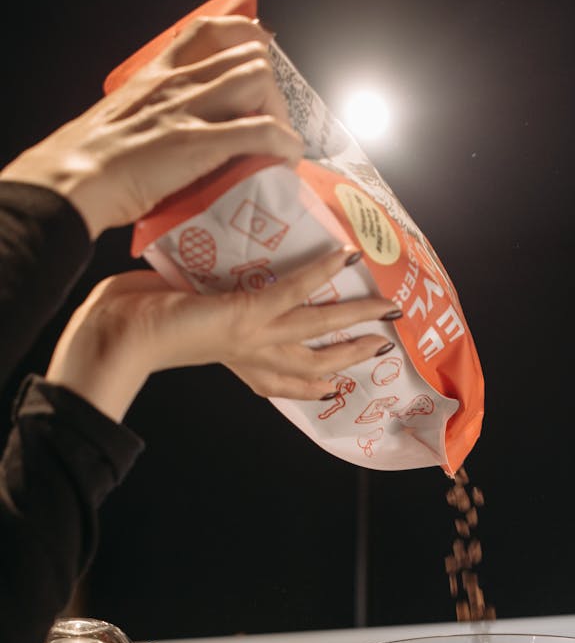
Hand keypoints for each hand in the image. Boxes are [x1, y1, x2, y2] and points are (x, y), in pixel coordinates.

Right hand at [0, 8, 301, 238]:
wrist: (76, 180)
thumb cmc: (92, 162)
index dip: (244, 38)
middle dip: (271, 92)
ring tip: (279, 146)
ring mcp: (191, 111)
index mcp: (158, 75)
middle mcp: (178, 83)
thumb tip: (167, 139)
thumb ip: (150, 118)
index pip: (208, 32)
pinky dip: (283, 144)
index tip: (259, 59)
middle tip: (271, 126)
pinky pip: (260, 132)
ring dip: (281, 115)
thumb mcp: (123, 121)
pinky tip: (285, 159)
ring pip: (259, 83)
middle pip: (247, 58)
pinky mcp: (200, 144)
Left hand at [45, 246, 398, 421]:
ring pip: (318, 331)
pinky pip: (293, 294)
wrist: (117, 334)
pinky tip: (345, 256)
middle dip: (353, 358)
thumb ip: (204, 303)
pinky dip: (322, 275)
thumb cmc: (135, 319)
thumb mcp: (180, 314)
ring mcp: (251, 337)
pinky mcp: (243, 314)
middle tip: (386, 346)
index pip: (282, 381)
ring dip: (357, 317)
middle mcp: (250, 355)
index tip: (337, 386)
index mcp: (235, 360)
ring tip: (388, 305)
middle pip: (315, 364)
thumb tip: (212, 273)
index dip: (313, 386)